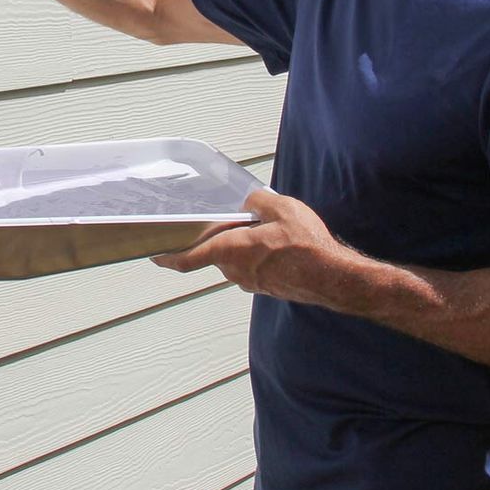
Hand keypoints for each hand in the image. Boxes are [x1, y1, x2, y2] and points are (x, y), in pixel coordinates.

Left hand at [152, 188, 367, 307]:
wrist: (334, 278)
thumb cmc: (307, 246)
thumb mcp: (281, 208)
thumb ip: (256, 202)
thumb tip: (247, 204)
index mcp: (231, 251)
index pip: (189, 259)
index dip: (168, 257)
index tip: (155, 255)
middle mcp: (236, 271)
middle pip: (216, 254)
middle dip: (220, 239)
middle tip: (235, 221)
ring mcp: (252, 283)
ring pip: (237, 260)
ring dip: (243, 247)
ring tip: (267, 231)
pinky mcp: (267, 287)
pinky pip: (254, 268)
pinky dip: (259, 256)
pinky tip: (280, 245)